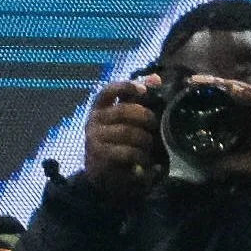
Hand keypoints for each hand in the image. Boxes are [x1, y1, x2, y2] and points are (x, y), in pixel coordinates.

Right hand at [82, 78, 163, 198]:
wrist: (100, 172)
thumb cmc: (116, 139)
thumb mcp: (125, 118)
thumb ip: (137, 98)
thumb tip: (156, 78)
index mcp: (100, 107)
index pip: (109, 90)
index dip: (126, 86)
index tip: (144, 90)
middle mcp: (94, 119)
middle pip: (123, 111)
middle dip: (145, 116)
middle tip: (155, 124)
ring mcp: (95, 138)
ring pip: (127, 132)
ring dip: (145, 139)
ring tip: (151, 145)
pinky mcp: (100, 155)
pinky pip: (127, 152)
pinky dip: (141, 156)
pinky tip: (147, 160)